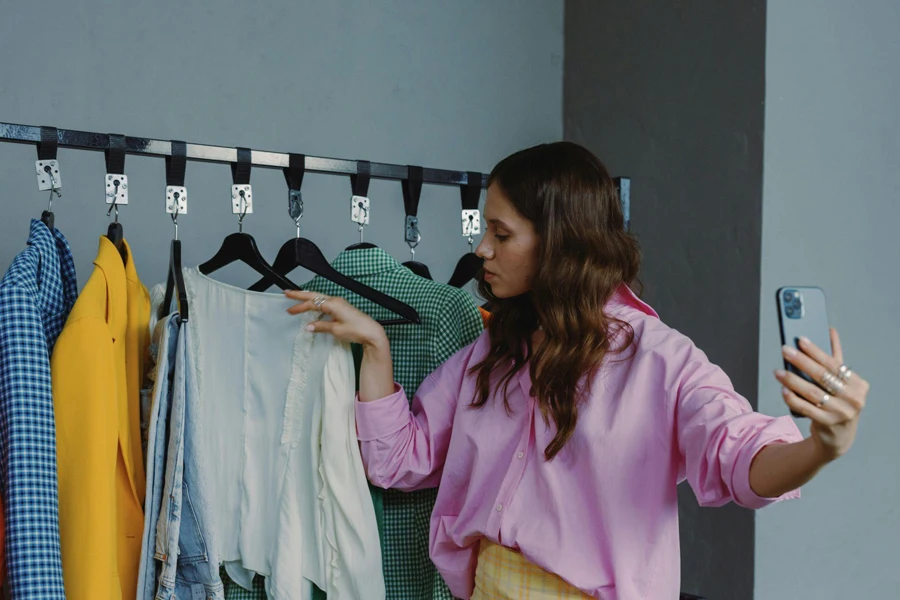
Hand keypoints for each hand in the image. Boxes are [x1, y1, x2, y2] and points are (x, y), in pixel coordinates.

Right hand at [285, 290, 387, 348]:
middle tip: (287, 293)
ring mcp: (340, 303)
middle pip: (314, 296)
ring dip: (308, 298)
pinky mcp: (342, 308)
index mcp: (333, 304)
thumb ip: (321, 326)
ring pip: (320, 298)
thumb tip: (308, 326)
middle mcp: (336, 301)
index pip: (312, 303)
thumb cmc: (356, 330)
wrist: (372, 332)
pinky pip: (325, 303)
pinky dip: (316, 303)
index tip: (289, 309)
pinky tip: (313, 308)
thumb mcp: (336, 330)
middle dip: (300, 295)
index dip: (299, 306)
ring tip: (297, 298)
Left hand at [775, 328, 869, 461]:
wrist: (839, 436)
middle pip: (822, 376)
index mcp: (858, 384)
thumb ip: (835, 358)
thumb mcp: (841, 382)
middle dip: (801, 361)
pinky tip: (783, 390)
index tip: (800, 340)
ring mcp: (842, 413)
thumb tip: (829, 331)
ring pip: (812, 392)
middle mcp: (853, 398)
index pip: (834, 364)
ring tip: (778, 371)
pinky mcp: (828, 424)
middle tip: (785, 350)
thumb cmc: (837, 402)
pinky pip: (806, 408)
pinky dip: (793, 398)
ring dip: (792, 380)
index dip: (816, 351)